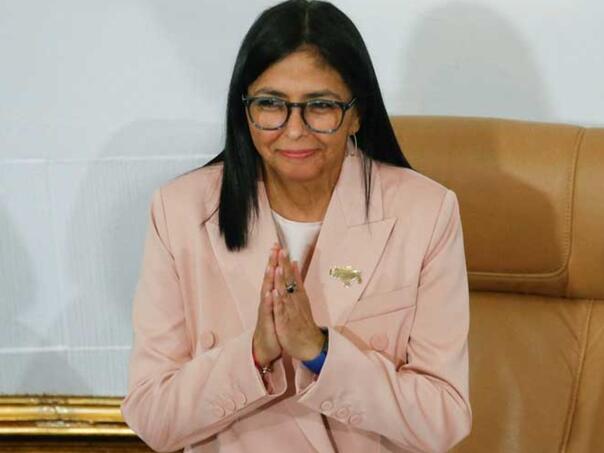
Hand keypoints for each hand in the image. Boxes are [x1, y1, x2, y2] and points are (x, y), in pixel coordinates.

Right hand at [252, 244, 281, 366]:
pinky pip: (267, 311)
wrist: (265, 346)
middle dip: (271, 264)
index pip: (273, 275)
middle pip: (269, 279)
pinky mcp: (266, 322)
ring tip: (271, 267)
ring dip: (268, 280)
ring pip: (266, 292)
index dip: (275, 260)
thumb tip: (282, 276)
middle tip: (273, 249)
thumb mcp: (277, 305)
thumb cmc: (273, 324)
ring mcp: (265, 310)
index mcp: (271, 295)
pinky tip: (269, 293)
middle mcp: (266, 300)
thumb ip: (279, 290)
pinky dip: (268, 302)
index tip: (278, 245)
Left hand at [272, 248, 324, 360]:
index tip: (281, 247)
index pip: (291, 275)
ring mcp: (290, 311)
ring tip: (278, 266)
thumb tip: (295, 264)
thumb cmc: (303, 321)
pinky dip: (278, 302)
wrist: (309, 344)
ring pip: (285, 293)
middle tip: (280, 250)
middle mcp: (295, 300)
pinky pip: (281, 311)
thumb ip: (297, 281)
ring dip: (281, 280)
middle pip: (288, 280)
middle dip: (283, 265)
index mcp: (297, 295)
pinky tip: (275, 292)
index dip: (285, 262)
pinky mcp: (285, 322)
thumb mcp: (301, 298)